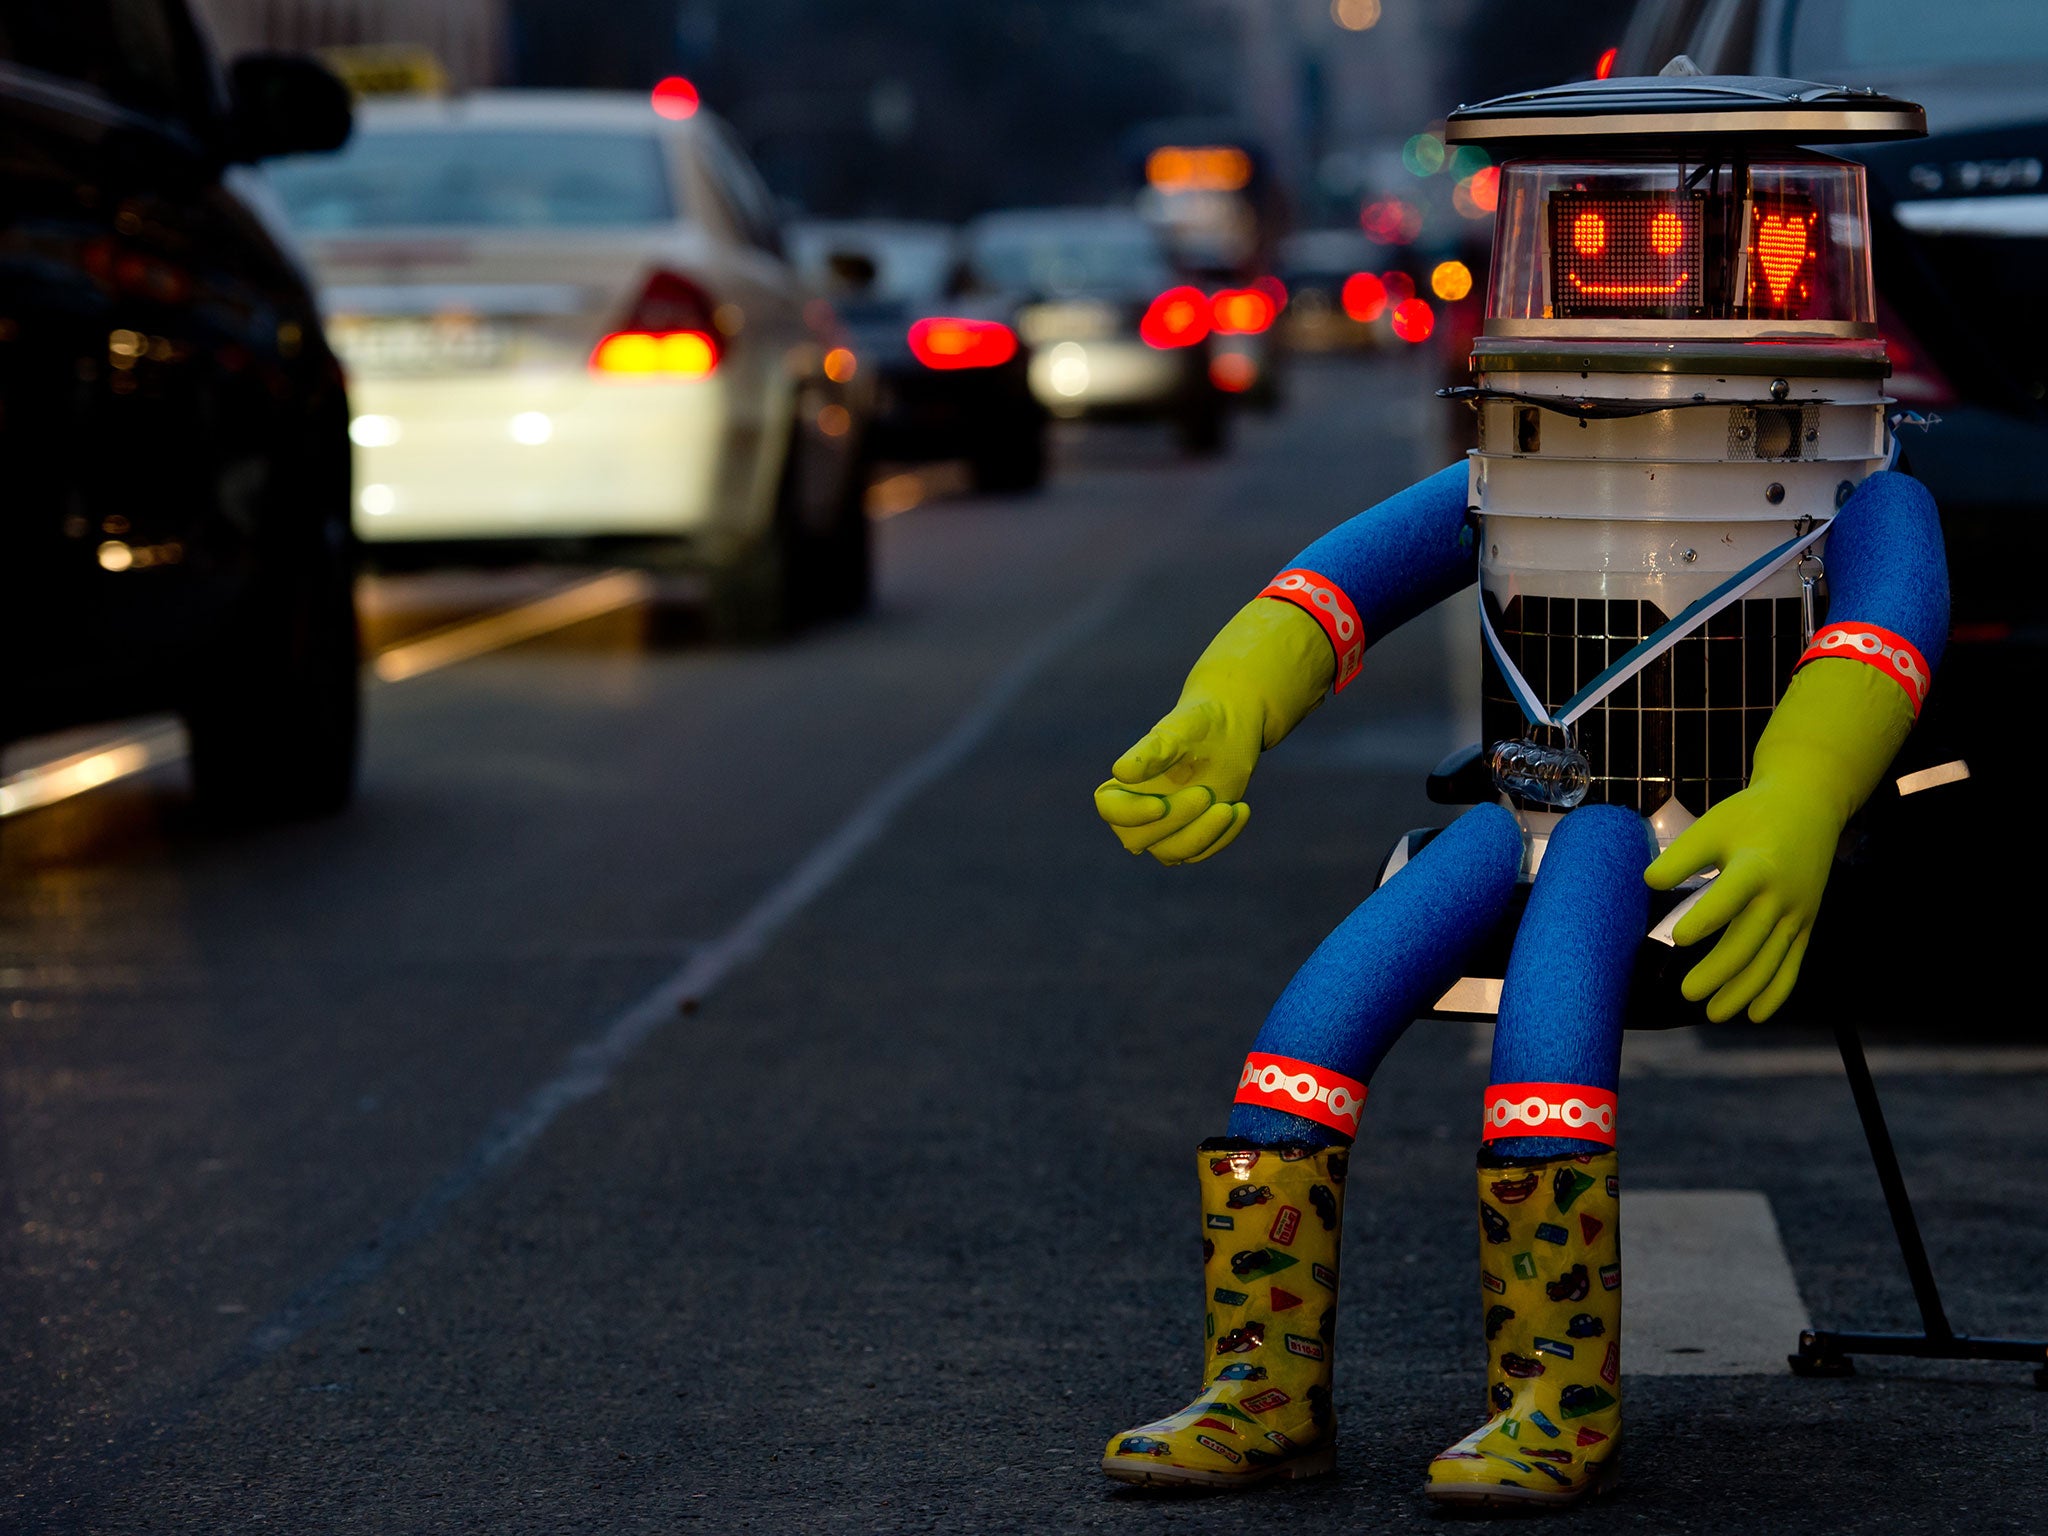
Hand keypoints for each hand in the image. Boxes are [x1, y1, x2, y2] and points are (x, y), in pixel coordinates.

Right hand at [1094, 597, 1336, 866]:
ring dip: (1201, 834)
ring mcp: (1165, 831)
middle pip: (1138, 839)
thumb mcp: (1178, 731)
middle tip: (1206, 793)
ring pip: (1172, 853)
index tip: (1161, 805)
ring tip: (1229, 807)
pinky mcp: (1193, 839)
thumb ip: (1150, 752)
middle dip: (1175, 821)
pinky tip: (1241, 809)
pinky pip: (1202, 852)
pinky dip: (1223, 835)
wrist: (1230, 729)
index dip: (1132, 814)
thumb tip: (1120, 771)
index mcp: (1122, 785)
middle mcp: (1137, 814)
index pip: (1111, 810)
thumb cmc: (1198, 723)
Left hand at [1643, 779, 1839, 1021]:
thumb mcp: (1714, 825)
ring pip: (1770, 961)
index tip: (1678, 937)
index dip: (1705, 919)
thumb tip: (1649, 882)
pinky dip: (1775, 992)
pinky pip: (1792, 965)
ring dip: (1743, 991)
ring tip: (1713, 1013)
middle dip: (1719, 971)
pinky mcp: (1806, 924)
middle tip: (1687, 992)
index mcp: (1756, 867)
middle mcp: (1781, 895)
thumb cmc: (1751, 817)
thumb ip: (1682, 856)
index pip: (1730, 898)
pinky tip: (1754, 1015)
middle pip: (1750, 941)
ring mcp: (1797, 914)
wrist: (1809, 806)